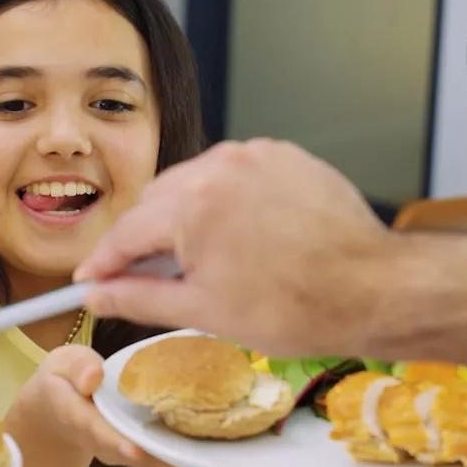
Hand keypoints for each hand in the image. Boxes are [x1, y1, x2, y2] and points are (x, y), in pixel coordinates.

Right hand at [13, 346, 200, 466]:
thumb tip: (93, 376)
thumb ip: (76, 367)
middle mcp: (102, 441)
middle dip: (163, 464)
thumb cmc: (62, 380)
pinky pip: (160, 458)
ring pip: (151, 463)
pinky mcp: (138, 450)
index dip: (116, 442)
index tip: (135, 451)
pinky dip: (185, 461)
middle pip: (133, 456)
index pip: (96, 431)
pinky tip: (215, 460)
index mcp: (78, 417)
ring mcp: (121, 450)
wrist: (57, 410)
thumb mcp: (61, 364)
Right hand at [74, 140, 395, 357]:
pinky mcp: (285, 157)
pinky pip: (236, 176)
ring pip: (195, 185)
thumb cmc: (299, 306)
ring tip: (201, 261)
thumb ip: (139, 298)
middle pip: (157, 202)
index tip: (91, 282)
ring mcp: (256, 156)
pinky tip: (239, 238)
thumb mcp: (204, 311)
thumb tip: (98, 296)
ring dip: (186, 219)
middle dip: (145, 240)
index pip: (126, 233)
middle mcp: (220, 167)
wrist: (375, 289)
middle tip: (143, 280)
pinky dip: (226, 203)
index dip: (103, 264)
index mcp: (193, 204)